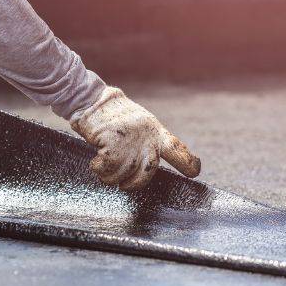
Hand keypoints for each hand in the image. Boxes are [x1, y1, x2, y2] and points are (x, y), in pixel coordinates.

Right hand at [70, 87, 200, 190]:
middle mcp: (146, 134)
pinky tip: (95, 163)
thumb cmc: (111, 117)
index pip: (176, 148)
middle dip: (135, 183)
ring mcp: (130, 138)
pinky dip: (99, 169)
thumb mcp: (137, 125)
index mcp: (154, 130)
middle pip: (149, 170)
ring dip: (111, 176)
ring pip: (124, 172)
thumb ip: (146, 142)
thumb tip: (147, 167)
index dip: (187, 162)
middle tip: (124, 186)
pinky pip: (108, 167)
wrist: (91, 100)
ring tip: (103, 168)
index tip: (194, 172)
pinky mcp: (112, 140)